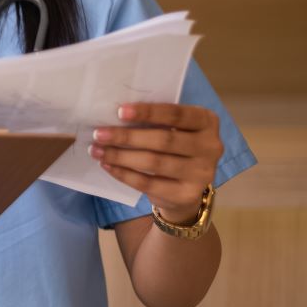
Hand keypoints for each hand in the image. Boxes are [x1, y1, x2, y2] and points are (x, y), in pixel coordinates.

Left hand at [91, 103, 223, 222]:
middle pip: (163, 140)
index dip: (148, 112)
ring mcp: (201, 173)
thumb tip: (113, 115)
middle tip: (99, 134)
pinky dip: (124, 174)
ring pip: (153, 162)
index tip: (119, 111)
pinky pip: (148, 183)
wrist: (187, 188)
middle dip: (127, 136)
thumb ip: (155, 120)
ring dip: (120, 155)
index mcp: (207, 122)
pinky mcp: (186, 194)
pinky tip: (107, 165)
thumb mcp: (173, 128)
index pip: (177, 114)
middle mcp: (211, 147)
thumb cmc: (174, 148)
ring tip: (96, 150)